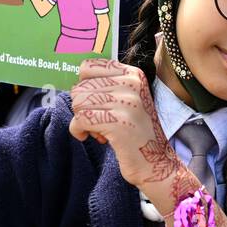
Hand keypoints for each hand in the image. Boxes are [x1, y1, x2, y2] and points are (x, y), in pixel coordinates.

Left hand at [67, 59, 170, 185]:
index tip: (94, 102)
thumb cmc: (134, 131)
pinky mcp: (118, 122)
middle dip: (82, 107)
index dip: (83, 86)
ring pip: (78, 102)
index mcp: (133, 74)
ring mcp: (126, 102)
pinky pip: (80, 120)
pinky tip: (92, 136)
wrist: (154, 160)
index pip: (88, 66)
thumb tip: (72, 80)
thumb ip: (105, 85)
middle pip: (80, 87)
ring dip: (81, 119)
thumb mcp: (126, 99)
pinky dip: (79, 131)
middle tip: (99, 120)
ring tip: (98, 128)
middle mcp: (131, 83)